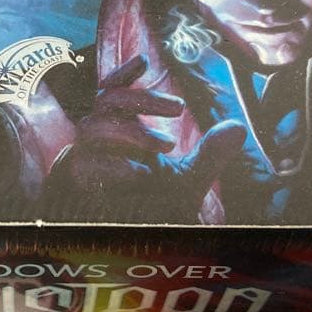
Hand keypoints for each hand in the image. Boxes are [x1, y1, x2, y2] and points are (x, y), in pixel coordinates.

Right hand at [51, 54, 245, 218]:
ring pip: (94, 127)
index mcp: (120, 132)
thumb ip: (208, 156)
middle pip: (107, 100)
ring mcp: (84, 161)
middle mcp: (99, 142)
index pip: (111, 91)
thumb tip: (237, 128)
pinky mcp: (74, 185)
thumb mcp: (187, 182)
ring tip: (167, 147)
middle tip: (178, 106)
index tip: (145, 60)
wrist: (130, 252)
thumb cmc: (153, 210)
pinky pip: (84, 163)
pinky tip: (138, 175)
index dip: (123, 73)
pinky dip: (113, 164)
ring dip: (133, 131)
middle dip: (142, 98)